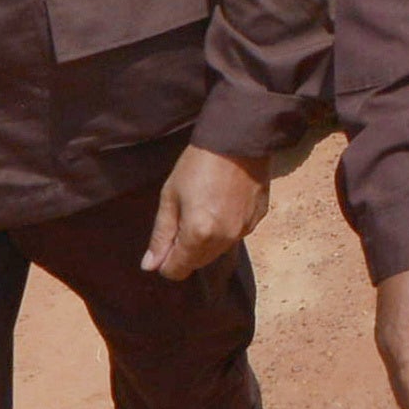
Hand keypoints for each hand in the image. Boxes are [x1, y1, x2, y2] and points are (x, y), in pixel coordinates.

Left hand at [141, 142, 267, 277]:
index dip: (166, 260)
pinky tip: (225, 201)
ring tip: (206, 205)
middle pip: (198, 263)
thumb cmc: (198, 164)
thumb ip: (161, 234)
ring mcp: (244, 230)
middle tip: (184, 215)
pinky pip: (236, 234)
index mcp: (199, 234)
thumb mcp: (170, 196)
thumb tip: (150, 266)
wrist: (238, 138)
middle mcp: (224, 239)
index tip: (166, 239)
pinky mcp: (258, 219)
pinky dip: (227, 226)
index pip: (177, 270)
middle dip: (186, 249)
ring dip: (207, 238)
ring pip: (218, 250)